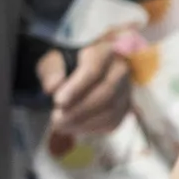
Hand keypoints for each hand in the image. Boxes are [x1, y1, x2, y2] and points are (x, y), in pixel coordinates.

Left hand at [38, 35, 139, 156]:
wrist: (79, 74)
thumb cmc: (66, 66)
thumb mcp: (53, 61)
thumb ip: (51, 71)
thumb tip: (53, 86)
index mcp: (104, 51)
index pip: (94, 69)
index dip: (76, 87)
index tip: (58, 101)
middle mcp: (121, 68)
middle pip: (107, 92)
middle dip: (80, 109)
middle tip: (56, 119)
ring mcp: (126, 89)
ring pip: (111, 110)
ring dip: (84, 122)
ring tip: (61, 125)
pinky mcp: (125, 108)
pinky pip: (112, 122)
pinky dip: (91, 128)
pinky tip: (74, 128)